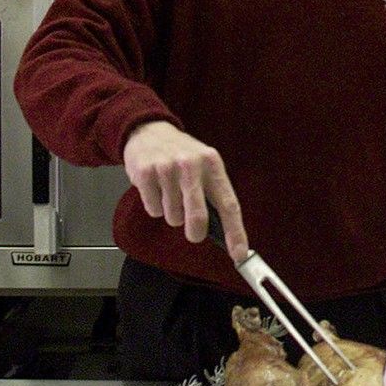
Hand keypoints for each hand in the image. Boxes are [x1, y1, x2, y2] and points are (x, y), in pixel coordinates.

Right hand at [122, 120, 248, 262]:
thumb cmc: (181, 154)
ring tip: (170, 193)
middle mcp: (191, 165)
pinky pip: (153, 210)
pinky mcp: (146, 173)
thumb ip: (212, 193)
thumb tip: (222, 232)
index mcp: (212, 164)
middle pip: (198, 217)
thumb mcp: (203, 165)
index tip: (239, 254)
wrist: (149, 131)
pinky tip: (156, 188)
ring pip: (173, 217)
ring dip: (172, 213)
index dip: (235, 232)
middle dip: (196, 232)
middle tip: (194, 232)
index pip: (229, 204)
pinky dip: (155, 205)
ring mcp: (167, 168)